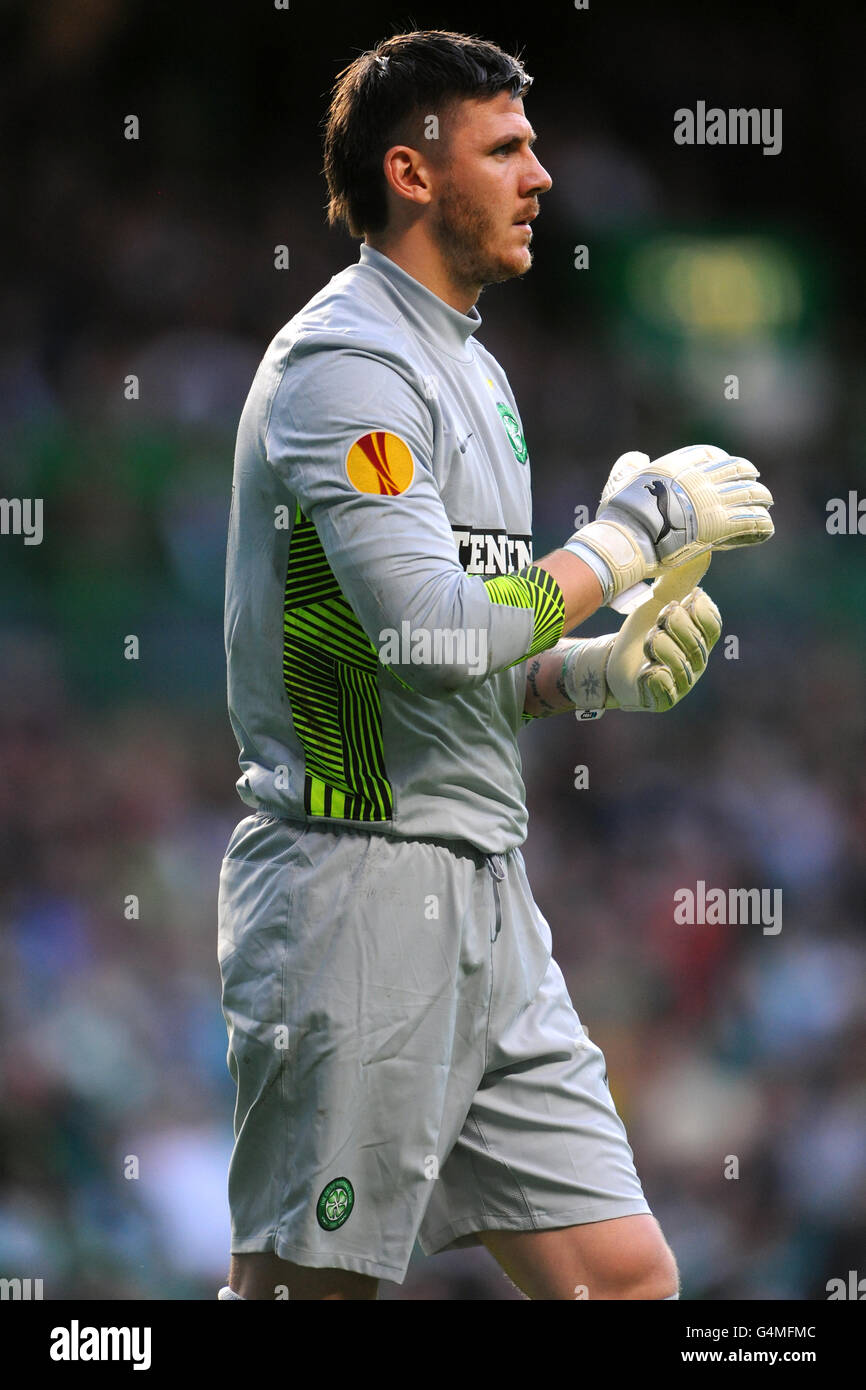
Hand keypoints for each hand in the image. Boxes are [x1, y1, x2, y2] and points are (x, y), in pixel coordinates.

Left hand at [561, 553, 721, 713]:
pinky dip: (654, 675)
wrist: (613, 661)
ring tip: (647, 642)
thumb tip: (703, 549)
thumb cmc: (644, 630)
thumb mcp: (660, 601)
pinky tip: (647, 669)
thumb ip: (681, 578)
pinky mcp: (663, 699)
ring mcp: (682, 683)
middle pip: (695, 641)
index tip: (678, 601)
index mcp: (701, 637)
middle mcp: (696, 661)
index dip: (696, 611)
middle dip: (672, 625)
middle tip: (656, 620)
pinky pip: (665, 689)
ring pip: (677, 662)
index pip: (713, 623)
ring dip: (657, 646)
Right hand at [563, 444, 772, 604]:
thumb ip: (628, 466)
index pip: (708, 454)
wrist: (628, 538)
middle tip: (753, 483)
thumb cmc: (620, 515)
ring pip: (751, 493)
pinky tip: (765, 529)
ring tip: (765, 504)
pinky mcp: (721, 525)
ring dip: (760, 498)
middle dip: (747, 475)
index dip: (720, 460)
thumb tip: (638, 456)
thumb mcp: (618, 481)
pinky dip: (762, 524)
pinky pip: (753, 521)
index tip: (726, 466)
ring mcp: (712, 501)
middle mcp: (699, 479)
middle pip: (736, 469)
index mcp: (677, 466)